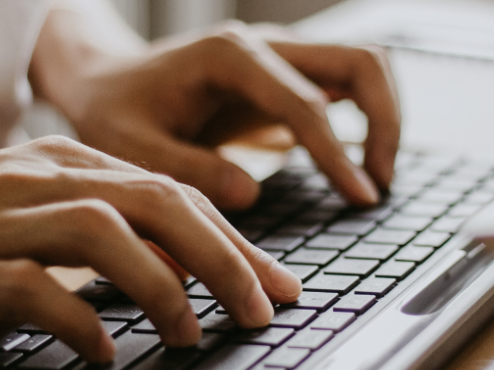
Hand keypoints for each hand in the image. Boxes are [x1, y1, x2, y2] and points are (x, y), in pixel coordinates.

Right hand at [0, 136, 300, 361]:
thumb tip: (190, 269)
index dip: (233, 240)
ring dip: (160, 287)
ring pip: (100, 232)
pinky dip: (80, 322)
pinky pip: (31, 289)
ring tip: (190, 334)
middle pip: (153, 202)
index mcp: (66, 164)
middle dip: (221, 257)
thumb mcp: (49, 223)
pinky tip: (105, 354)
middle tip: (259, 309)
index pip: (172, 194)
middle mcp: (36, 180)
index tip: (275, 284)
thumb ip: (116, 234)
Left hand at [31, 17, 400, 209]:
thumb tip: (252, 193)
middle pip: (361, 61)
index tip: (360, 198)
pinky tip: (354, 165)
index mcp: (230, 57)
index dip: (338, 154)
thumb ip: (189, 168)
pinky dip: (366, 119)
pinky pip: (345, 86)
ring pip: (364, 66)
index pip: (307, 103)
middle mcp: (265, 47)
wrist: (107, 81)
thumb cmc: (115, 112)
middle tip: (378, 184)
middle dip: (385, 122)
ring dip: (384, 117)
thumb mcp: (132, 146)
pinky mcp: (284, 78)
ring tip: (375, 177)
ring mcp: (279, 58)